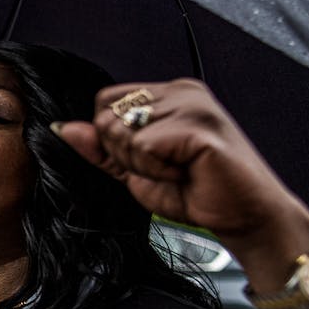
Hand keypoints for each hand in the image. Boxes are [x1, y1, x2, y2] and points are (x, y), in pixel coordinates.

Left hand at [56, 79, 308, 289]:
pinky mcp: (199, 125)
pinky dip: (156, 170)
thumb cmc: (197, 192)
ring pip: (121, 132)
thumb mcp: (136, 171)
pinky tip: (187, 172)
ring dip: (142, 165)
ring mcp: (193, 104)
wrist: (245, 217)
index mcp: (169, 94)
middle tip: (166, 168)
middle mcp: (181, 91)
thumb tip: (64, 129)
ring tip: (177, 170)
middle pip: (106, 115)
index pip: (104, 101)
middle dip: (124, 155)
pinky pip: (143, 147)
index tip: (147, 160)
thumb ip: (101, 149)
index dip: (111, 139)